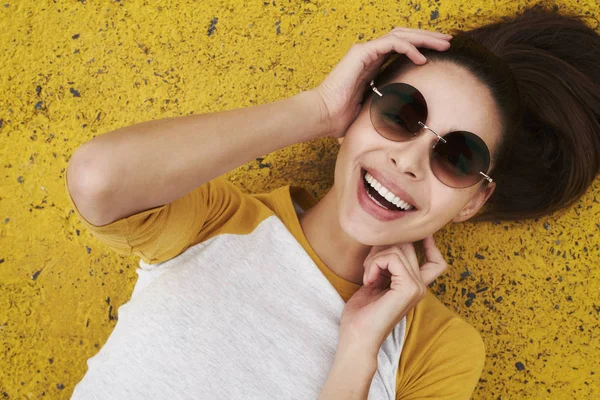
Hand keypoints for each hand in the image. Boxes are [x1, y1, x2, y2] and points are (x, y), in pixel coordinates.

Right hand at [311, 28, 452, 138]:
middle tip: (448, 42)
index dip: (421, 47)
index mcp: (372, 65)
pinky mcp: (361, 53)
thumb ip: (385, 109)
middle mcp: (369, 54)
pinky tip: (421, 58)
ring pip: (401, 35)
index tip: (439, 53)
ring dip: (424, 38)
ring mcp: (365, 51)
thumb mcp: (372, 111)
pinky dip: (408, 48)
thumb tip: (402, 125)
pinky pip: (391, 43)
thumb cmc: (342, 118)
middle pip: (404, 36)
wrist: (324, 116)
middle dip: (428, 37)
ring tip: (443, 45)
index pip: (401, 47)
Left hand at [337, 235, 447, 356]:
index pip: (436, 262)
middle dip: (382, 248)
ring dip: (375, 258)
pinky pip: (392, 258)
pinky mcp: (408, 288)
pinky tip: (369, 281)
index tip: (413, 236)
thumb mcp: (376, 280)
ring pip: (399, 249)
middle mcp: (420, 286)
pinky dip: (375, 263)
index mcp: (415, 286)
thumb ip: (386, 264)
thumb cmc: (361, 313)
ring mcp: (417, 287)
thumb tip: (386, 239)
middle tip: (368, 266)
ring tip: (368, 277)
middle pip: (408, 246)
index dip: (429, 244)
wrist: (357, 337)